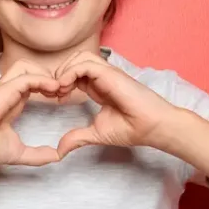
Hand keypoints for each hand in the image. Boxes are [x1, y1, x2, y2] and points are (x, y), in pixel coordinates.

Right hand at [0, 60, 61, 167]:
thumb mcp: (18, 153)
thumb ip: (38, 155)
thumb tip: (57, 156)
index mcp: (11, 102)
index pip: (31, 85)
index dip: (48, 87)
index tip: (61, 98)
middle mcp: (8, 92)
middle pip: (30, 70)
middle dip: (48, 77)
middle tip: (63, 92)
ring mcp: (4, 89)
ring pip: (27, 67)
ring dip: (44, 75)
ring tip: (58, 90)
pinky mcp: (2, 90)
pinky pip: (26, 77)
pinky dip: (42, 80)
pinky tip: (54, 89)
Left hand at [53, 51, 178, 155]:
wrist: (152, 127)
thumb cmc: (132, 128)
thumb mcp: (96, 134)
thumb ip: (77, 138)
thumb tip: (59, 151)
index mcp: (99, 87)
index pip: (75, 73)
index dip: (62, 82)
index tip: (56, 98)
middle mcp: (102, 77)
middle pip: (75, 60)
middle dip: (60, 73)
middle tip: (55, 93)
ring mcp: (107, 73)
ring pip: (79, 57)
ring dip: (65, 70)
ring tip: (61, 90)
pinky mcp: (110, 74)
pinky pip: (85, 64)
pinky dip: (70, 73)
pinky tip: (65, 87)